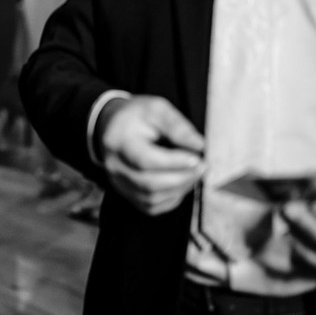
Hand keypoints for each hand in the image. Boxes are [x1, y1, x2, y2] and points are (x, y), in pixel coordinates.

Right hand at [97, 95, 204, 214]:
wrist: (114, 126)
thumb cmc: (137, 116)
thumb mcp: (157, 109)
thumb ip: (177, 126)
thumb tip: (199, 145)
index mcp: (118, 142)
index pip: (145, 160)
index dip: (174, 163)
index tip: (197, 157)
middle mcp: (114, 166)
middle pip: (149, 183)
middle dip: (181, 178)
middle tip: (202, 166)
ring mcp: (118, 182)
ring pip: (152, 198)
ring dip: (179, 189)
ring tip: (194, 173)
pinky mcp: (127, 193)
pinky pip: (152, 206)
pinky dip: (172, 198)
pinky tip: (182, 183)